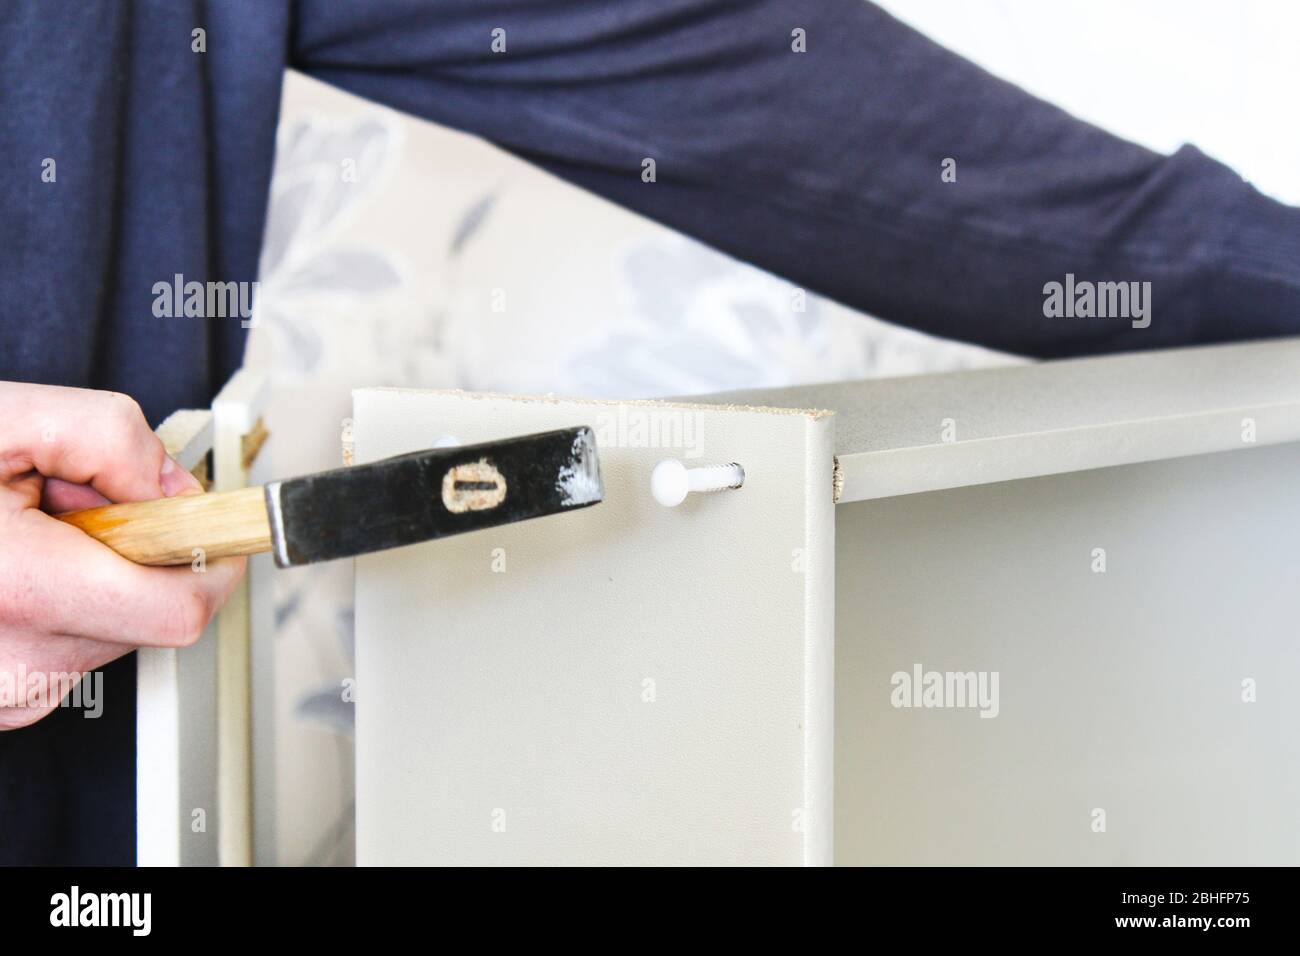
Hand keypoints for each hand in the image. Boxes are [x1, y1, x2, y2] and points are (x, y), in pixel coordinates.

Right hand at [0, 382, 244, 728]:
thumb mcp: (4, 418)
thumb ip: (109, 436)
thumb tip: (173, 490)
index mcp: (14, 587)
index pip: (177, 613)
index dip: (214, 563)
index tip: (222, 529)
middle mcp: (7, 660)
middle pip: (150, 615)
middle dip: (137, 551)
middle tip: (72, 503)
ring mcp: (0, 693)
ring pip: (112, 632)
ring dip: (97, 575)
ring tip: (25, 533)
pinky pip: (70, 650)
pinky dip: (64, 603)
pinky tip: (11, 568)